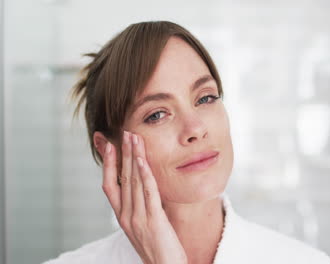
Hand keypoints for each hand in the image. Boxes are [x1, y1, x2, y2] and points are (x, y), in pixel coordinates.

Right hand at [101, 131, 187, 263]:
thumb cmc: (157, 247)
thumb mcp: (144, 224)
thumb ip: (141, 206)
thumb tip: (144, 186)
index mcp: (122, 216)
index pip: (109, 185)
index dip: (108, 164)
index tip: (109, 145)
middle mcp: (126, 215)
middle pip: (121, 178)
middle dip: (123, 153)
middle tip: (124, 133)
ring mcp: (138, 218)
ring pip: (133, 182)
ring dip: (133, 158)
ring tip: (133, 139)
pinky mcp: (153, 220)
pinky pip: (148, 193)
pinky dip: (145, 175)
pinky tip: (144, 161)